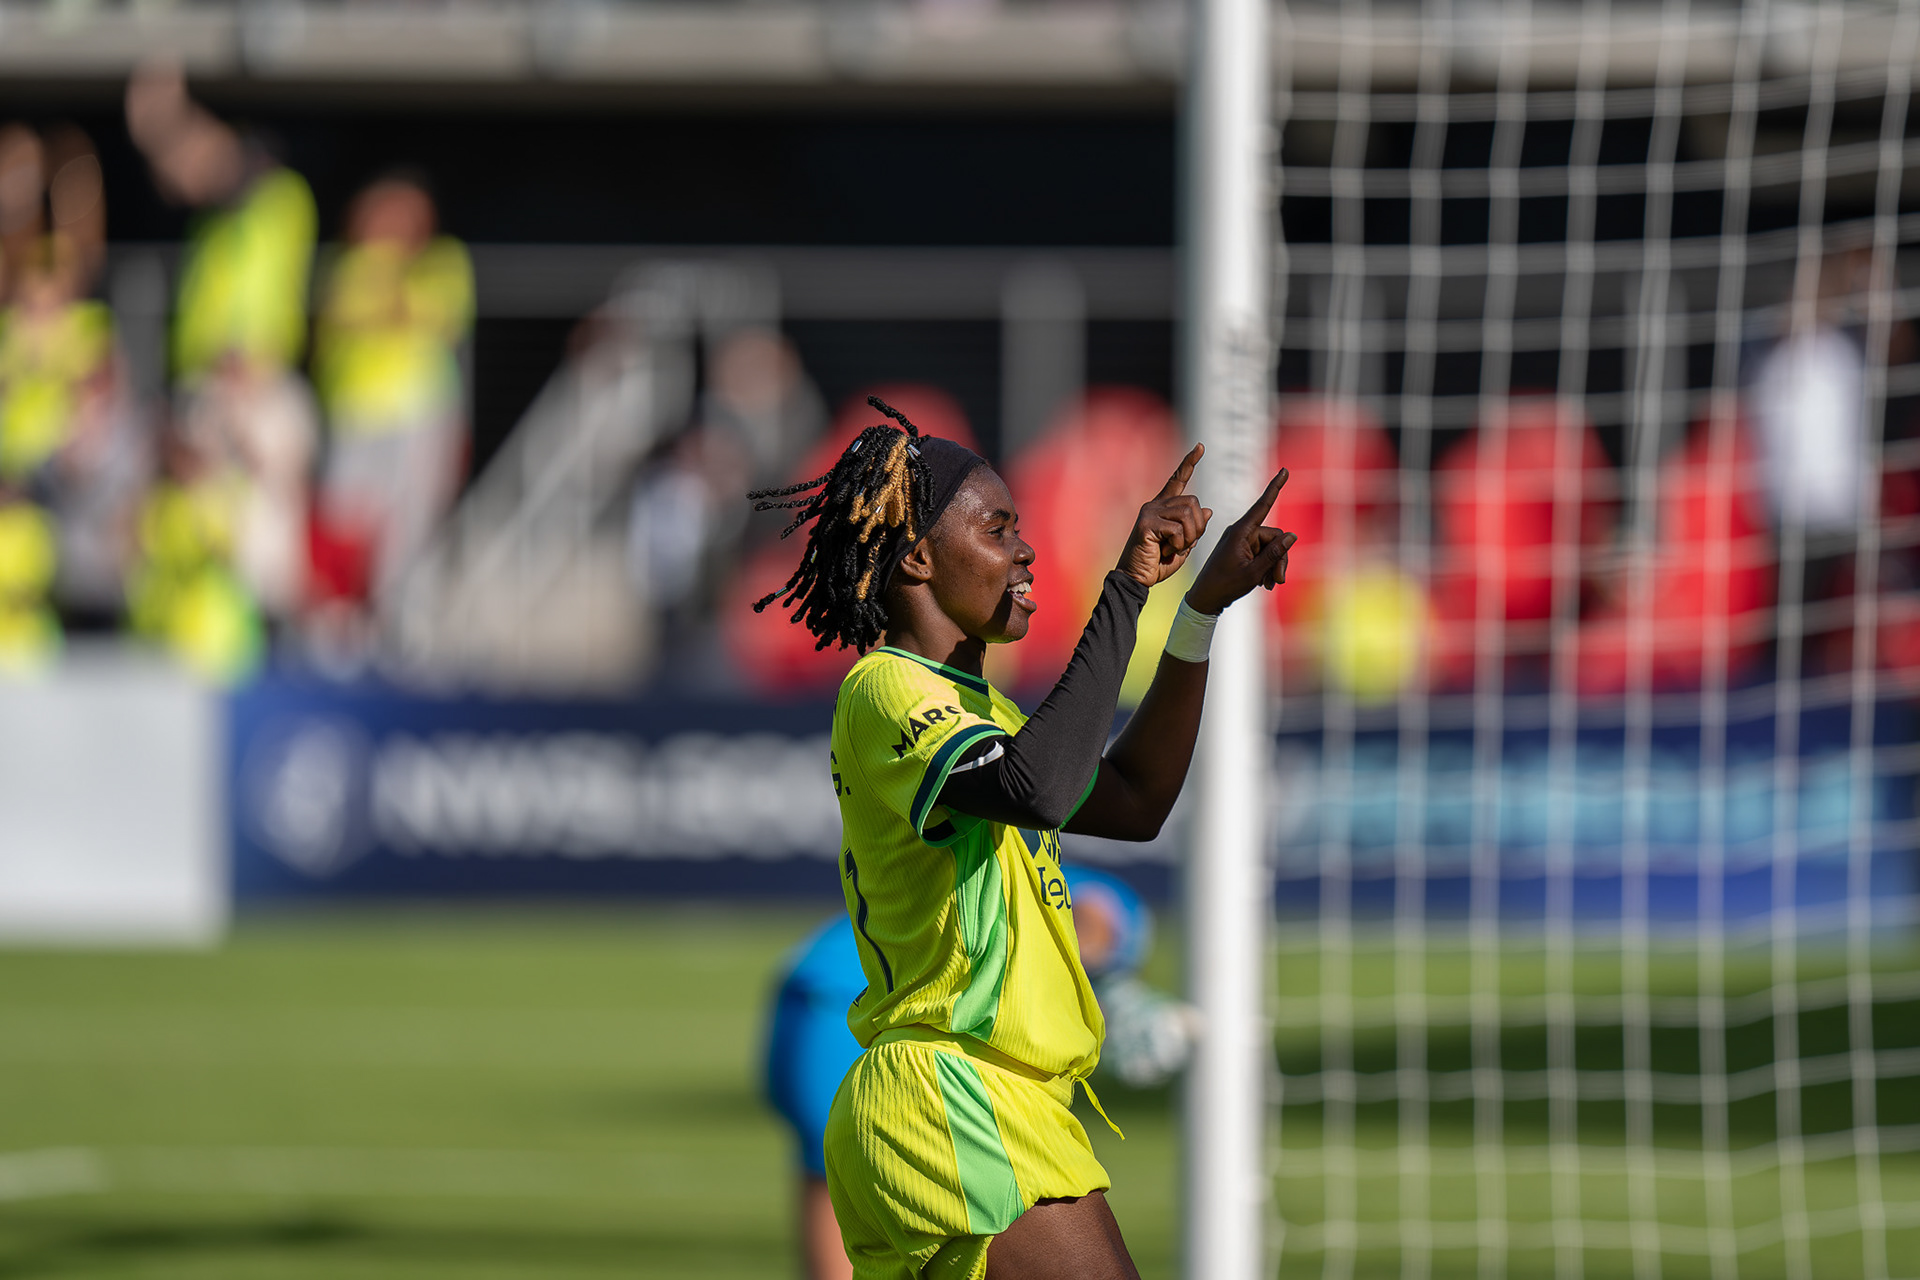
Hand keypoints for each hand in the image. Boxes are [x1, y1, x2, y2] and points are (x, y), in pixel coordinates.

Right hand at [1117, 444, 1212, 588]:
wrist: (1136, 579)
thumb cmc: (1158, 564)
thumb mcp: (1183, 545)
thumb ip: (1194, 528)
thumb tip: (1208, 511)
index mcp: (1163, 507)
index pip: (1178, 480)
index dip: (1189, 463)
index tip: (1200, 447)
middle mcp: (1155, 505)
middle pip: (1193, 502)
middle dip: (1198, 527)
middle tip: (1185, 544)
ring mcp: (1149, 513)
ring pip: (1187, 514)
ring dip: (1189, 536)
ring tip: (1175, 549)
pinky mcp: (1146, 524)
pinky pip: (1176, 529)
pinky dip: (1178, 545)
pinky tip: (1165, 552)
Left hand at [1185, 467, 1295, 614]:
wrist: (1205, 599)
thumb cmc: (1225, 586)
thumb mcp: (1253, 573)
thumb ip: (1274, 554)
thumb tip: (1292, 535)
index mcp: (1240, 532)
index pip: (1262, 505)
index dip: (1275, 488)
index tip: (1285, 470)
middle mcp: (1241, 532)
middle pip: (1274, 536)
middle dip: (1280, 558)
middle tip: (1278, 581)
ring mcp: (1242, 541)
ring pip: (1271, 547)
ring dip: (1274, 566)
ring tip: (1270, 585)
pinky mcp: (1242, 550)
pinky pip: (1263, 553)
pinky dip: (1267, 567)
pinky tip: (1265, 583)